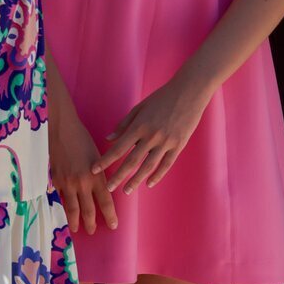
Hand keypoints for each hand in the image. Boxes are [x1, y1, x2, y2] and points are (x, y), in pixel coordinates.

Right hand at [49, 106, 116, 234]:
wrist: (60, 129)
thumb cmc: (81, 138)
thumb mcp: (96, 156)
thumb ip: (98, 174)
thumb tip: (100, 188)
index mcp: (97, 176)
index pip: (106, 201)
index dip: (110, 215)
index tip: (113, 225)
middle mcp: (83, 183)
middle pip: (89, 210)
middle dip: (91, 224)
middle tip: (92, 231)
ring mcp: (67, 183)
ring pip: (72, 209)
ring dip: (75, 221)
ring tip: (77, 229)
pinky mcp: (54, 181)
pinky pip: (60, 198)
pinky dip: (62, 206)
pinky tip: (64, 212)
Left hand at [96, 73, 211, 193]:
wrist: (189, 91)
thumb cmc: (162, 97)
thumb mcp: (140, 108)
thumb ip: (124, 125)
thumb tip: (109, 139)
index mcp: (139, 126)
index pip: (118, 148)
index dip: (105, 161)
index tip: (94, 170)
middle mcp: (151, 136)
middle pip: (131, 161)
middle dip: (118, 176)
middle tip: (108, 188)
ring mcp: (166, 141)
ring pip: (148, 166)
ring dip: (136, 180)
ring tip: (127, 191)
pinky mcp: (179, 144)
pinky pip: (166, 164)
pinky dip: (157, 175)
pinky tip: (149, 184)